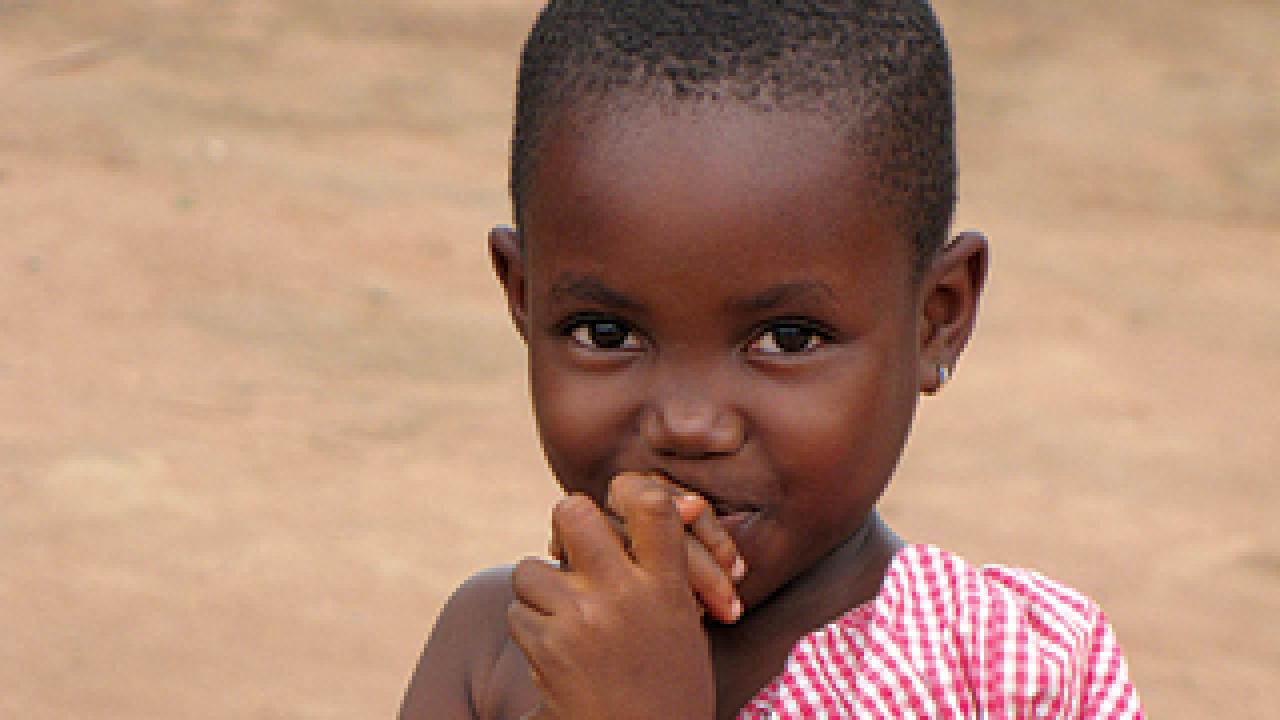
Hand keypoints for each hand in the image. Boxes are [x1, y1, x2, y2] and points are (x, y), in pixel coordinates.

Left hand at [510, 475, 715, 719]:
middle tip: (571, 551)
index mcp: (668, 586)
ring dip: (540, 590)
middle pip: (572, 512)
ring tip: (566, 620)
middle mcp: (625, 594)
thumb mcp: (684, 623)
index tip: (616, 504)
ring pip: (530, 568)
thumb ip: (668, 565)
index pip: (649, 502)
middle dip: (563, 526)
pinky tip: (558, 654)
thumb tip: (684, 501)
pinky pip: (518, 613)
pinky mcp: (547, 647)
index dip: (626, 490)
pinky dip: (531, 630)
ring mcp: (582, 619)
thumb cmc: (668, 688)